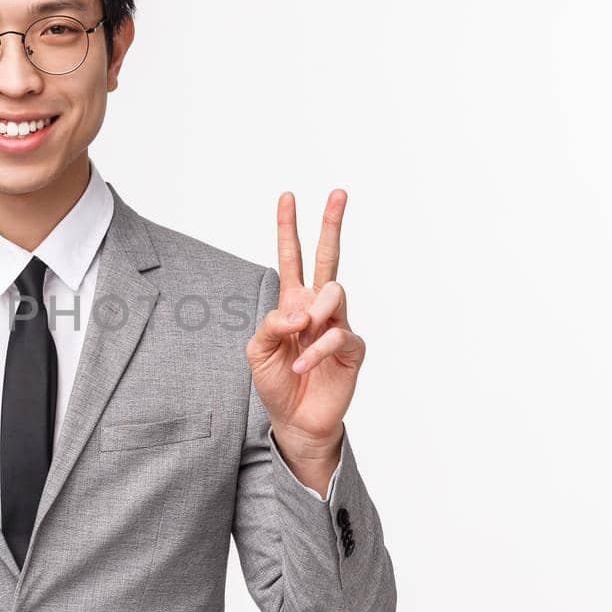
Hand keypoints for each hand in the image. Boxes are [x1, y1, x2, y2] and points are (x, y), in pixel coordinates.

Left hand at [246, 189, 366, 458]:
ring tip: (300, 338)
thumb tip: (300, 311)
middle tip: (338, 192)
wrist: (295, 419)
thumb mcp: (258, 351)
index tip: (287, 196)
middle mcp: (318, 307)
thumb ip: (272, 324)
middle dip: (331, 224)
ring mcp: (337, 324)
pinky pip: (338, 334)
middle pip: (327, 257)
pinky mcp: (352, 348)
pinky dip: (316, 350)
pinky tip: (302, 366)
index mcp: (292, 302)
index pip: (292, 258)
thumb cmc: (277, 381)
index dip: (288, 228)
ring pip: (334, 293)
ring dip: (313, 313)